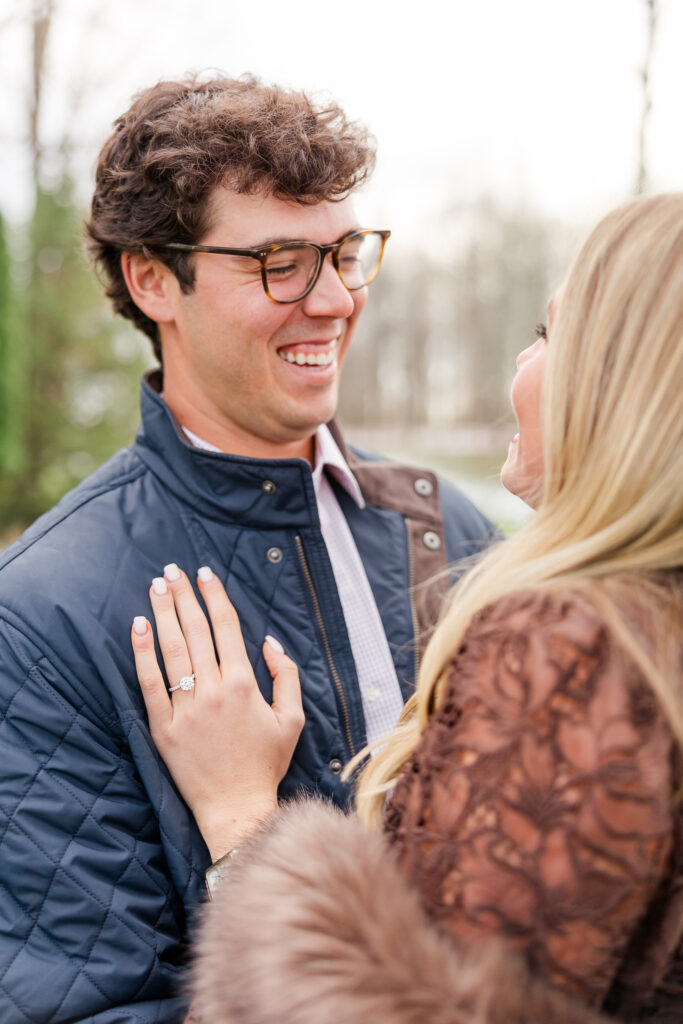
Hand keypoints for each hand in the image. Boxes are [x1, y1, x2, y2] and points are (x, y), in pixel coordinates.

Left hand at [131, 564, 303, 859]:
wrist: (237, 808)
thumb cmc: (266, 764)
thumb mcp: (292, 719)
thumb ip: (286, 676)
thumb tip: (270, 642)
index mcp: (246, 685)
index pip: (226, 628)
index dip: (215, 597)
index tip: (206, 574)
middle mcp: (215, 691)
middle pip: (196, 631)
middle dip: (184, 596)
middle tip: (172, 570)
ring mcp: (187, 709)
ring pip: (173, 650)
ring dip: (163, 614)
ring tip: (156, 587)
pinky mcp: (164, 728)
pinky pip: (150, 684)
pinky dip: (142, 653)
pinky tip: (138, 628)